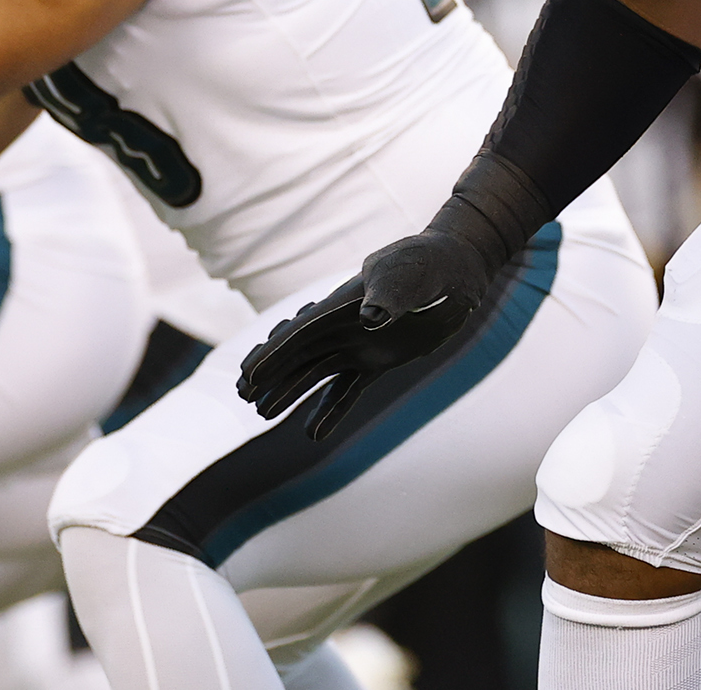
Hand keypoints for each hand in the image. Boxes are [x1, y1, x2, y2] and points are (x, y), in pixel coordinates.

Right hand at [235, 228, 490, 438]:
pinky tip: (313, 434)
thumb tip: (370, 319)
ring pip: (317, 372)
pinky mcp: (380, 359)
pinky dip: (332, 410)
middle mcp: (345, 325)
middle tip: (243, 396)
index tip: (248, 375)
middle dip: (270, 375)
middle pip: (299, 354)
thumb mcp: (410, 274)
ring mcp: (361, 343)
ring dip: (290, 392)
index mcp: (343, 304)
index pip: (301, 332)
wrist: (457, 270)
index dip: (274, 354)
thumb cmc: (430, 264)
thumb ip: (390, 294)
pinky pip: (350, 388)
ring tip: (262, 414)